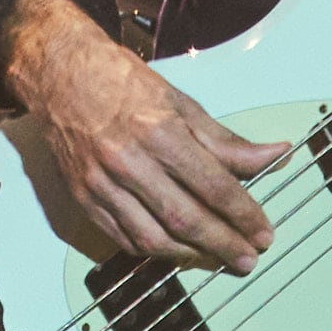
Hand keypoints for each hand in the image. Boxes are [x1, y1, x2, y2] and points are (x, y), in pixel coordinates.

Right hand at [7, 0, 287, 271]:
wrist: (58, 73)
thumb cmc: (120, 81)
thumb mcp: (181, 102)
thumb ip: (225, 141)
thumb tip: (273, 156)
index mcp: (158, 132)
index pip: (212, 186)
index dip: (243, 215)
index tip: (263, 232)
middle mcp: (127, 161)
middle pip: (184, 218)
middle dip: (222, 243)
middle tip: (248, 258)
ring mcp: (101, 183)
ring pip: (152, 237)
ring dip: (189, 254)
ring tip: (215, 257)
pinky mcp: (83, 197)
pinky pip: (122, 238)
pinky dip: (153, 249)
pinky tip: (175, 249)